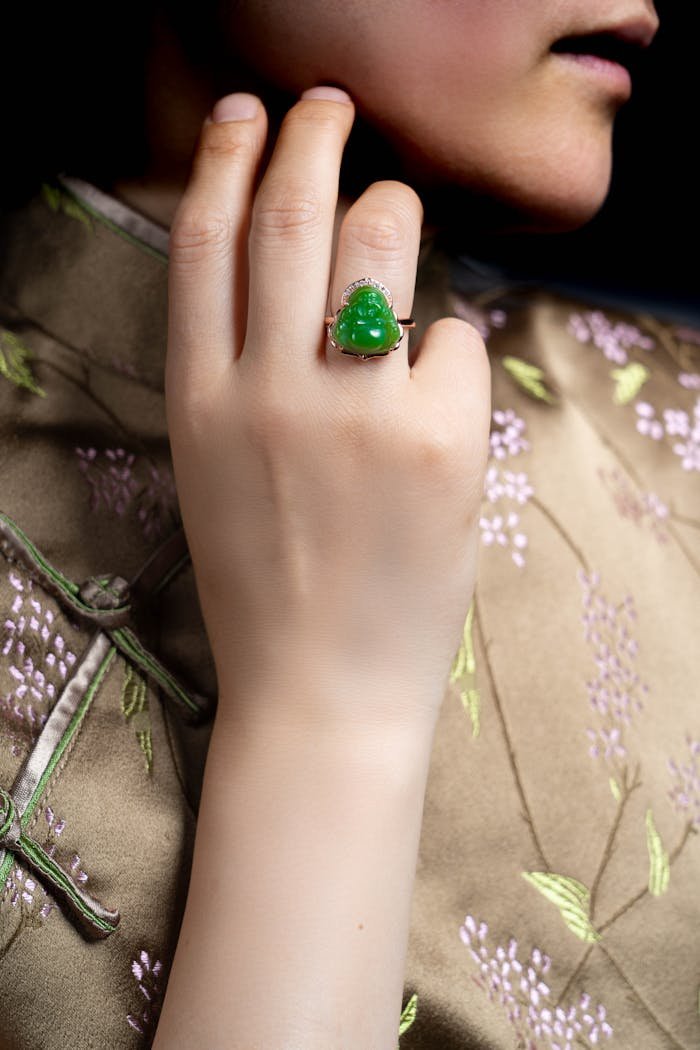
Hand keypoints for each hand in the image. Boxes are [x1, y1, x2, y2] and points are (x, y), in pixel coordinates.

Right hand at [165, 86, 490, 734]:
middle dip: (315, 137)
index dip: (224, 161)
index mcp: (201, 401)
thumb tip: (303, 279)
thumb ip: (239, 372)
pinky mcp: (439, 437)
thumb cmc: (269, 584)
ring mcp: (355, 410)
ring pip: (382, 243)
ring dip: (394, 212)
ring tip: (397, 219)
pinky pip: (457, 338)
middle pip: (293, 216)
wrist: (321, 687)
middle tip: (332, 109)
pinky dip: (451, 349)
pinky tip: (439, 394)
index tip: (247, 115)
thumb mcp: (217, 469)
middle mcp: (269, 390)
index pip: (203, 243)